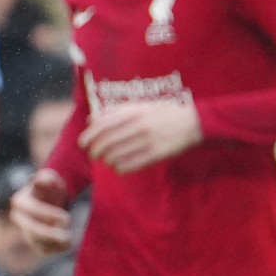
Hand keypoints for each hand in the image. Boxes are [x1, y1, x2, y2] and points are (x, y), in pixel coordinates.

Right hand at [9, 169, 72, 253]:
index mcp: (20, 202)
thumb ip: (46, 178)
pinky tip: (67, 244)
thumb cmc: (50, 188)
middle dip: (51, 235)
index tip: (66, 218)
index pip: (33, 212)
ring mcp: (27, 233)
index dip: (49, 216)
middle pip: (33, 232)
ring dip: (55, 244)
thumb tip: (42, 180)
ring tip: (70, 240)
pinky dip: (57, 249)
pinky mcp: (36, 244)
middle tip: (69, 236)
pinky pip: (45, 251)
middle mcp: (20, 220)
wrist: (52, 201)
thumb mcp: (50, 179)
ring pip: (38, 244)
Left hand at [79, 100, 201, 172]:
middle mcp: (138, 125)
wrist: (192, 122)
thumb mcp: (139, 107)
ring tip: (107, 161)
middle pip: (107, 141)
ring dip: (107, 160)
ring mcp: (148, 141)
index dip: (89, 136)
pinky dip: (120, 168)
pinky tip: (118, 168)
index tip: (83, 144)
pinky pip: (131, 165)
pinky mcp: (156, 154)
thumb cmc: (161, 114)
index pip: (102, 125)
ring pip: (117, 155)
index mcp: (133, 112)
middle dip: (95, 151)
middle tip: (93, 155)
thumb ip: (115, 112)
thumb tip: (90, 120)